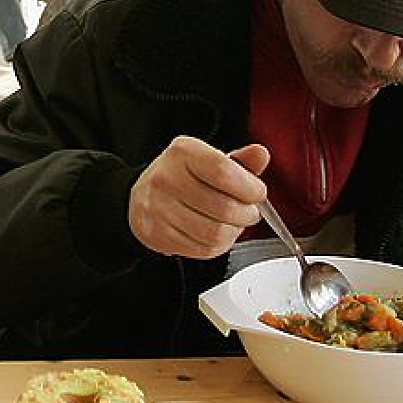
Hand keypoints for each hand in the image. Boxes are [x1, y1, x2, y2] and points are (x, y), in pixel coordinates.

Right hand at [128, 137, 269, 258]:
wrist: (142, 195)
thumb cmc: (181, 176)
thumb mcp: (209, 160)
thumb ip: (239, 161)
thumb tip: (260, 154)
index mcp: (182, 153)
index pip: (224, 172)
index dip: (250, 188)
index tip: (257, 193)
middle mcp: (166, 179)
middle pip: (224, 208)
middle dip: (247, 214)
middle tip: (247, 211)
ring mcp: (158, 209)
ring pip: (216, 233)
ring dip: (234, 232)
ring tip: (232, 223)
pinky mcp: (157, 234)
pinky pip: (203, 249)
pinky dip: (218, 245)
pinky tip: (215, 233)